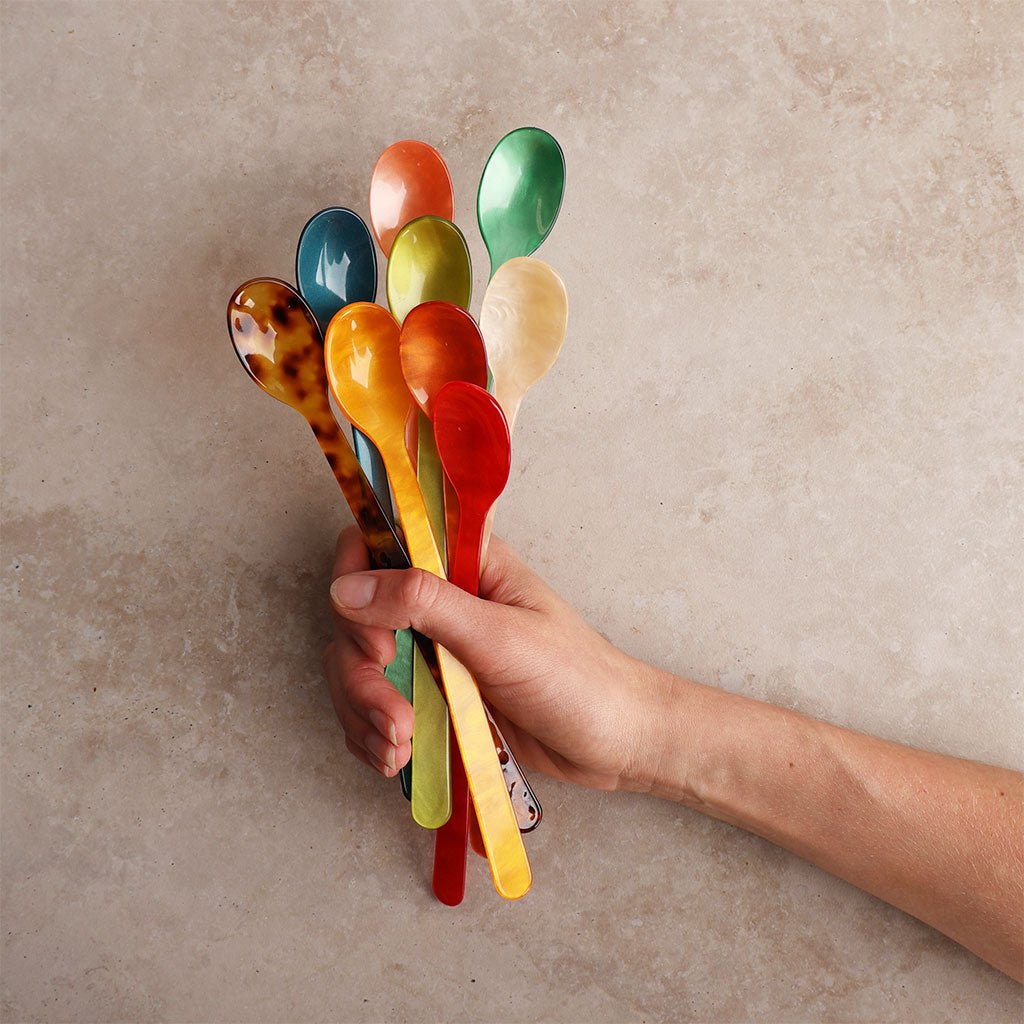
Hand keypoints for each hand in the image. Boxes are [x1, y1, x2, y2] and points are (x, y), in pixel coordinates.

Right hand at [324, 526, 660, 790]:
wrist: (614, 742)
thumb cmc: (575, 679)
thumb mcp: (499, 636)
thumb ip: (424, 604)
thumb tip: (348, 586)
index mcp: (462, 563)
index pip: (379, 544)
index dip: (359, 585)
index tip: (381, 644)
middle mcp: (439, 600)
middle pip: (356, 616)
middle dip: (361, 674)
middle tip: (396, 716)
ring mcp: (432, 649)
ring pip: (358, 666)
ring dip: (364, 711)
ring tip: (399, 747)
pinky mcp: (432, 694)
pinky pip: (374, 706)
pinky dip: (373, 734)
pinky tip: (396, 758)